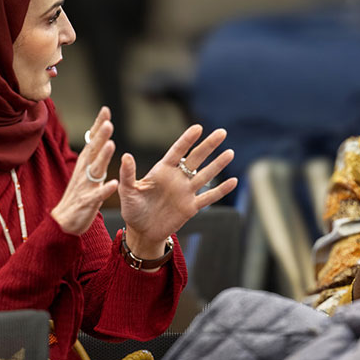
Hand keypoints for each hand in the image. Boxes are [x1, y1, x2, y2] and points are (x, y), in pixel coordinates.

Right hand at [50, 107, 118, 234]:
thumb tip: (98, 135)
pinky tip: (114, 183)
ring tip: (111, 145)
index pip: (92, 141)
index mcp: (85, 164)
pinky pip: (97, 195)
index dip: (98, 126)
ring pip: (95, 170)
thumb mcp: (86, 171)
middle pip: (93, 151)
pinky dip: (105, 189)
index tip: (106, 110)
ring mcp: (85, 186)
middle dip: (100, 137)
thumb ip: (93, 155)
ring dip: (103, 158)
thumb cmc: (78, 194)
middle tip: (109, 122)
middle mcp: (84, 172)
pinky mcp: (87, 202)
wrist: (64, 221)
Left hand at [119, 124, 237, 257]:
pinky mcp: (191, 207)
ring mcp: (186, 192)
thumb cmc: (132, 209)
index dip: (187, 140)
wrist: (141, 232)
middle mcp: (177, 178)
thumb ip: (128, 174)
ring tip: (230, 152)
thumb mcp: (127, 191)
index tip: (198, 128)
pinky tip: (234, 181)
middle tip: (222, 132)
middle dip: (209, 145)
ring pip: (206, 175)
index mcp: (162, 170)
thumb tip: (125, 156)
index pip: (178, 151)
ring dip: (218, 164)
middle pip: (196, 158)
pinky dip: (221, 190)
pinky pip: (209, 197)